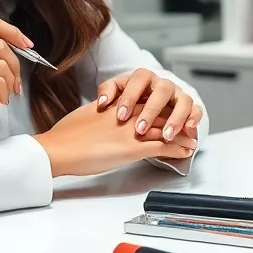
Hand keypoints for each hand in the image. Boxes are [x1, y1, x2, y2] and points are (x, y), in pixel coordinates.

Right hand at [33, 101, 196, 176]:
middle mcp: (128, 115)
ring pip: (165, 128)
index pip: (146, 102)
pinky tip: (186, 151)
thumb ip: (102, 112)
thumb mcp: (87, 115)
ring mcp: (132, 131)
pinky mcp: (133, 148)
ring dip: (181, 134)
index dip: (161, 108)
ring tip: (192, 139)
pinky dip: (177, 148)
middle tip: (188, 125)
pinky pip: (162, 146)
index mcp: (117, 106)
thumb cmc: (67, 135)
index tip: (170, 113)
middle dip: (175, 119)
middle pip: (160, 112)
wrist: (60, 148)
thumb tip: (105, 113)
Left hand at [96, 68, 203, 142]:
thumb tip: (102, 103)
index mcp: (145, 77)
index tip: (120, 116)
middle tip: (140, 130)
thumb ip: (107, 92)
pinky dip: (193, 119)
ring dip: (175, 118)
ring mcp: (178, 95)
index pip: (139, 79)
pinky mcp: (190, 107)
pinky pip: (196, 110)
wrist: (147, 108)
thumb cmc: (130, 101)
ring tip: (165, 135)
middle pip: (162, 90)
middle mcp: (163, 84)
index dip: (130, 96)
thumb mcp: (116, 93)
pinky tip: (187, 131)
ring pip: (183, 101)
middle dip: (151, 111)